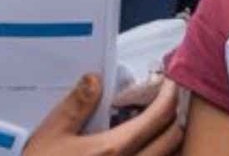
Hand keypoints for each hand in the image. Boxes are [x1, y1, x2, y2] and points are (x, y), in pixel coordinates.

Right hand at [23, 74, 182, 155]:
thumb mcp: (52, 133)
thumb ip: (77, 105)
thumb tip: (95, 79)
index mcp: (114, 149)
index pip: (159, 117)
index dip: (170, 95)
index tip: (170, 81)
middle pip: (173, 139)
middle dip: (176, 114)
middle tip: (166, 98)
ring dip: (169, 138)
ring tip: (156, 122)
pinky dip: (156, 154)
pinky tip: (141, 146)